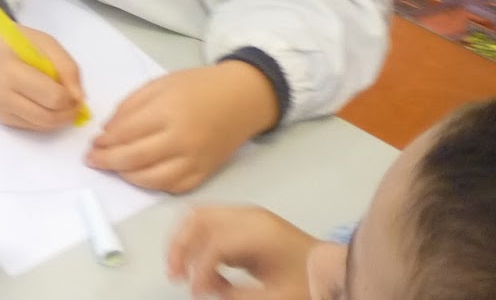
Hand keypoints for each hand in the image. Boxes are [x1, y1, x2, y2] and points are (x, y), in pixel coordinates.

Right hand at [0, 19, 85, 130]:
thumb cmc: (14, 40)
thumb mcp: (45, 42)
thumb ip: (67, 67)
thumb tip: (79, 98)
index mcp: (11, 72)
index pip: (53, 97)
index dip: (71, 97)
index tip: (73, 88)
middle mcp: (2, 96)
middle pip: (49, 118)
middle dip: (69, 112)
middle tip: (74, 100)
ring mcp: (0, 110)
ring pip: (42, 126)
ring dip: (60, 119)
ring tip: (62, 102)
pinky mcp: (1, 118)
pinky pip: (33, 127)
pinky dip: (46, 119)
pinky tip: (45, 104)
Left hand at [86, 61, 277, 192]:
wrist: (242, 99)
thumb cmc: (198, 86)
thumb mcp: (159, 83)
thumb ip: (130, 106)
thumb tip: (107, 130)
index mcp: (168, 111)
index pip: (125, 133)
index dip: (104, 140)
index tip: (92, 142)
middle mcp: (181, 140)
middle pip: (134, 158)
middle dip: (107, 161)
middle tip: (92, 159)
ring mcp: (195, 160)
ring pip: (151, 179)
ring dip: (125, 176)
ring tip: (112, 167)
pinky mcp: (205, 174)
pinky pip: (173, 187)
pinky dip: (152, 184)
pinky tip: (139, 175)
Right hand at [166, 205, 319, 299]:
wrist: (331, 268)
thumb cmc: (307, 282)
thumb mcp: (274, 296)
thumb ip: (236, 294)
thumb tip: (207, 288)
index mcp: (256, 232)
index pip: (214, 244)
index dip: (199, 269)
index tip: (195, 292)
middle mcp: (247, 215)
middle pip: (198, 218)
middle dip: (180, 246)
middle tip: (174, 274)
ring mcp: (245, 214)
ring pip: (199, 214)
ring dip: (183, 238)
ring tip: (179, 266)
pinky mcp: (244, 220)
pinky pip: (209, 219)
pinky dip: (195, 236)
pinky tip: (197, 260)